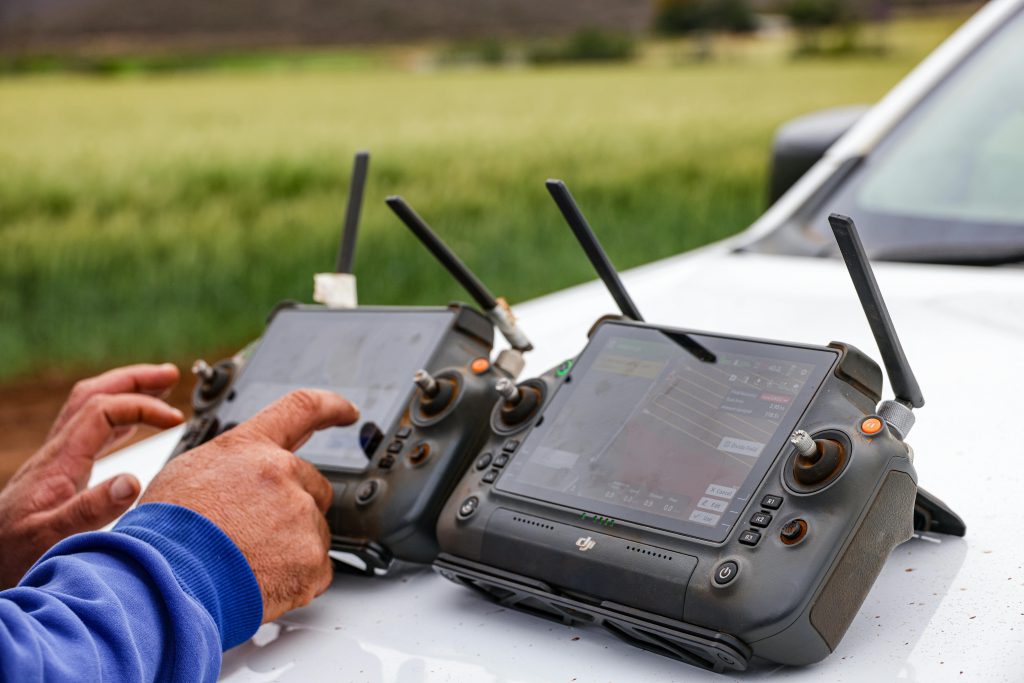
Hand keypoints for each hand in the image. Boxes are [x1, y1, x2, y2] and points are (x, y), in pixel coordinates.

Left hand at [0, 363, 183, 587]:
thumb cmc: (11, 554)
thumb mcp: (50, 539)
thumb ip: (91, 510)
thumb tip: (133, 480)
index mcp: (60, 461)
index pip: (104, 410)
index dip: (143, 407)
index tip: (177, 420)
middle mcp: (57, 452)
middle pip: (94, 396)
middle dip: (134, 380)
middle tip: (170, 375)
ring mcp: (57, 460)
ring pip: (91, 408)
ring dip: (126, 392)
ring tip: (160, 388)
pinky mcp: (59, 472)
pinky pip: (91, 430)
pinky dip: (118, 418)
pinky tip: (133, 427)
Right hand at [140, 389, 357, 621]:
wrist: (163, 582)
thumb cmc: (164, 534)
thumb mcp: (186, 474)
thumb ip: (230, 466)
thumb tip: (241, 474)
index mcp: (249, 448)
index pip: (301, 409)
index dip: (330, 407)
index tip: (348, 412)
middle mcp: (280, 474)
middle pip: (313, 485)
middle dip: (294, 508)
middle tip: (256, 534)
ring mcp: (299, 516)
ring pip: (313, 530)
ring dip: (291, 547)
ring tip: (245, 562)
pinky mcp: (310, 559)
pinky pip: (316, 570)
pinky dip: (295, 580)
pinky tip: (260, 581)